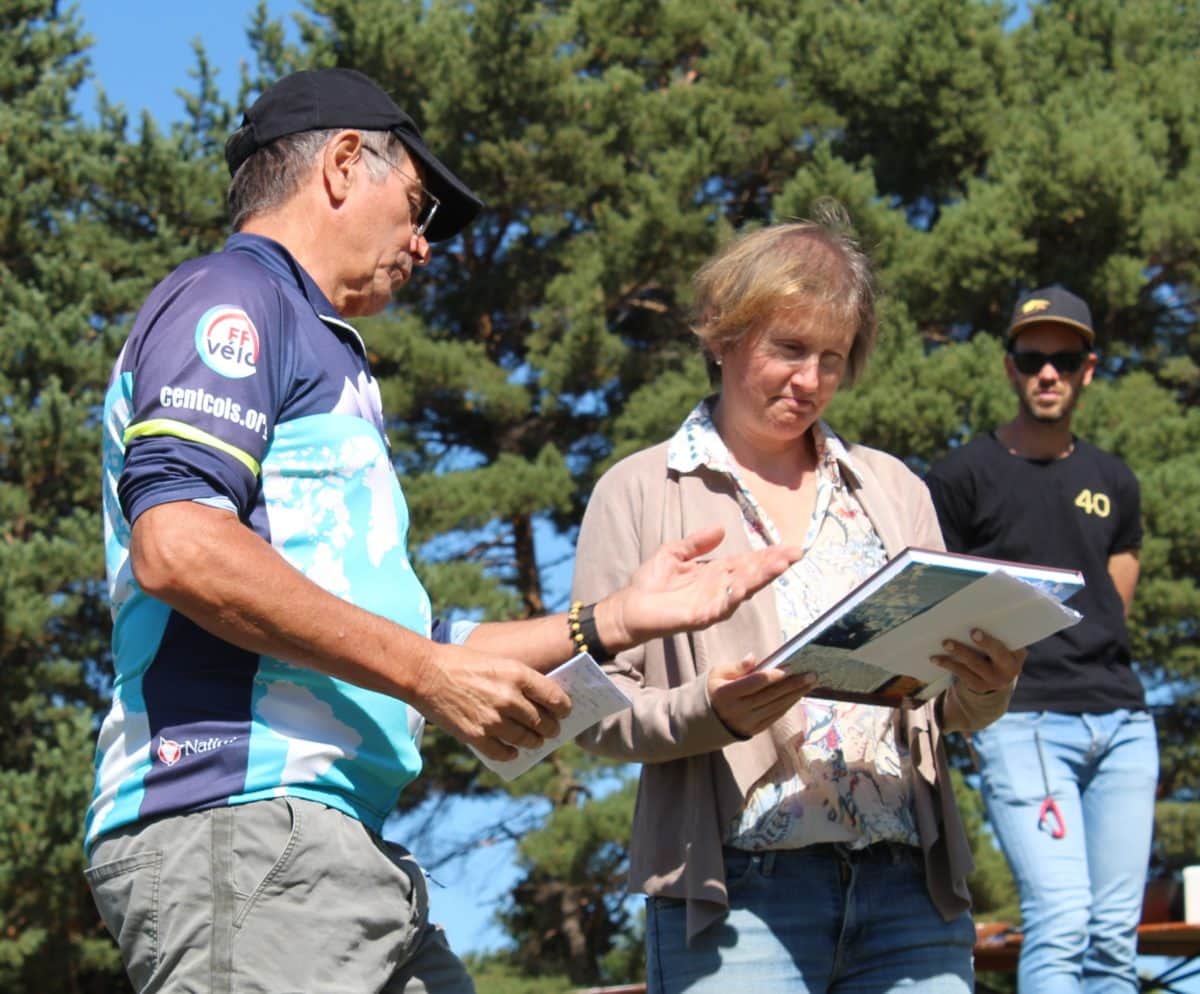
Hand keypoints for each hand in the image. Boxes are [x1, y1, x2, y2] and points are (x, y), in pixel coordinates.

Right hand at [413, 643, 571, 760]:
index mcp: (518, 675)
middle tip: (552, 730)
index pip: (555, 697)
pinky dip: (511, 754)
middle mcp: (509, 698)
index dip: (564, 707)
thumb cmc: (461, 663)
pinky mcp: (476, 736)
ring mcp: (493, 720)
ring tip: (535, 741)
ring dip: (534, 742)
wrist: (425, 673)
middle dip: (551, 728)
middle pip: (543, 722)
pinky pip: (503, 752)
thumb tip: (539, 702)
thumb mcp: (498, 662)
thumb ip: (520, 681)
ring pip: (526, 739)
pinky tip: (512, 751)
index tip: (565, 711)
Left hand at [601, 525, 802, 648]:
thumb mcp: (674, 552)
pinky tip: (746, 585)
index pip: (748, 562)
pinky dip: (735, 595)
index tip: (790, 547)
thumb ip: (697, 542)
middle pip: (752, 574)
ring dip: (762, 577)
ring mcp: (712, 603)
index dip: (768, 555)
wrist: (629, 607)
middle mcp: (719, 589)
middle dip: (773, 564)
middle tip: (795, 553)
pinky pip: (722, 606)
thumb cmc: (651, 582)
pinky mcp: (700, 616)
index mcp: (715, 573)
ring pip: (743, 589)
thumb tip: (722, 528)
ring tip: (781, 564)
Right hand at [707, 654, 817, 737]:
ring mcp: (747, 722)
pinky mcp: (755, 730)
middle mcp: (738, 710)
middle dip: (793, 684)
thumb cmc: (715, 689)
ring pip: (776, 706)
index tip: (790, 667)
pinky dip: (789, 704)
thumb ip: (737, 667)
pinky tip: (799, 694)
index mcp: (726, 694)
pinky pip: (776, 716)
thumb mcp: (718, 674)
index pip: (754, 683)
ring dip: (796, 694)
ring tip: (811, 683)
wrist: (707, 721)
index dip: (772, 675)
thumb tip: (753, 658)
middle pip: (770, 695)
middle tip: (811, 674)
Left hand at [930, 629, 1026, 693]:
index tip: (979, 631)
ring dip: (959, 652)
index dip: (997, 638)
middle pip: (997, 654)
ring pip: (974, 664)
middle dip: (985, 643)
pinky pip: (962, 673)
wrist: (997, 678)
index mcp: (1017, 655)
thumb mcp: (1004, 643)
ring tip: (945, 643)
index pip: (1013, 644)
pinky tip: (935, 658)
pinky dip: (947, 663)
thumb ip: (998, 631)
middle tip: (972, 632)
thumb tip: (978, 607)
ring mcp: (993, 680)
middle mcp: (1010, 669)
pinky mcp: (978, 686)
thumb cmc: (998, 650)